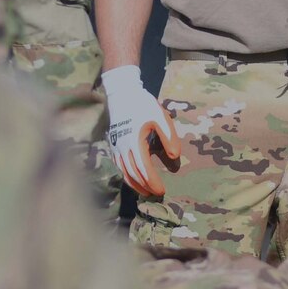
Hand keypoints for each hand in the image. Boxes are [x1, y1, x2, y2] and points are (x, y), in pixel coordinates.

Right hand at [103, 65, 179, 196]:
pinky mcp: (113, 145)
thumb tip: (174, 156)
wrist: (122, 93)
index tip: (162, 191)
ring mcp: (116, 147)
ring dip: (135, 184)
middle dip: (145, 186)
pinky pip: (119, 165)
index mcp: (135, 142)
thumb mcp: (160, 117)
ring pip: (124, 172)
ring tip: (145, 191)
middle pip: (133, 174)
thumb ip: (168, 137)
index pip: (143, 169)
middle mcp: (123, 147)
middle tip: (156, 195)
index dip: (152, 182)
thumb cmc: (143, 104)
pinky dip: (126, 175)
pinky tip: (133, 179)